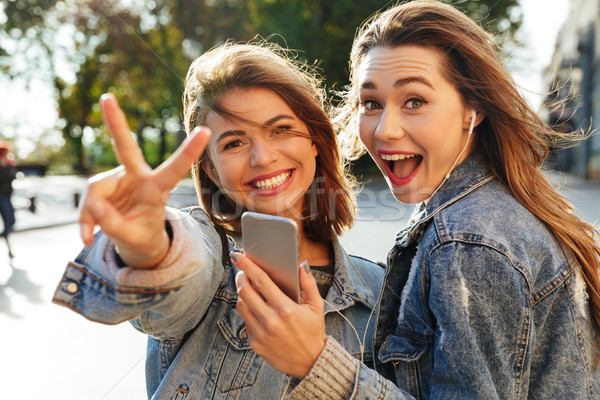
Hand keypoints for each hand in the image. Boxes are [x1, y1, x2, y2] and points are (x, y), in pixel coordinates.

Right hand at [78, 93, 209, 267]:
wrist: (136, 241)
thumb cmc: (142, 236)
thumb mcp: (133, 238)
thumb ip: (114, 224)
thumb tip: (93, 204)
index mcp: (158, 189)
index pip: (175, 168)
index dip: (189, 151)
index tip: (205, 131)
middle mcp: (138, 177)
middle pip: (126, 148)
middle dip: (115, 123)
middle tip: (107, 98)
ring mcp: (119, 179)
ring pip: (95, 190)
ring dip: (89, 215)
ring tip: (90, 236)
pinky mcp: (103, 186)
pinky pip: (88, 202)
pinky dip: (85, 220)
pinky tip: (88, 235)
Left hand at [232, 252, 325, 378]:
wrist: (310, 362)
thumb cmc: (313, 332)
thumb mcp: (316, 306)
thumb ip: (309, 284)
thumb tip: (301, 265)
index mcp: (286, 308)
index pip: (261, 281)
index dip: (248, 266)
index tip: (238, 256)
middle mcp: (271, 320)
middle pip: (245, 291)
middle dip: (241, 277)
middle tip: (243, 272)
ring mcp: (261, 333)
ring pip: (241, 306)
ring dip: (242, 294)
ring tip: (249, 289)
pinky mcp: (255, 343)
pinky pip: (245, 322)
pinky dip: (249, 312)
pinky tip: (257, 310)